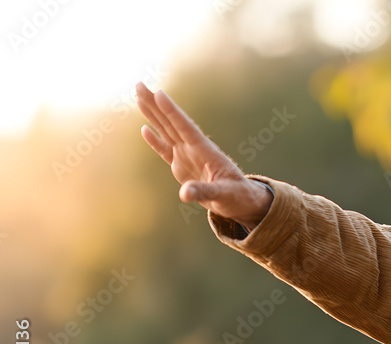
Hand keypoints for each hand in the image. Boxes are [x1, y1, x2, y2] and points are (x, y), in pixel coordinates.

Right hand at [135, 82, 272, 229]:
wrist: (241, 201)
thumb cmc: (237, 196)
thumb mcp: (224, 195)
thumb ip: (204, 192)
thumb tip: (184, 194)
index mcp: (205, 151)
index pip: (185, 127)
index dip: (172, 112)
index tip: (159, 94)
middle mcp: (194, 149)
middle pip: (171, 122)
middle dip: (155, 104)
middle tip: (139, 84)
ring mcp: (187, 156)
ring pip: (166, 131)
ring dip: (153, 114)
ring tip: (139, 96)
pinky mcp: (182, 167)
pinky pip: (165, 150)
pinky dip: (155, 140)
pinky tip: (145, 128)